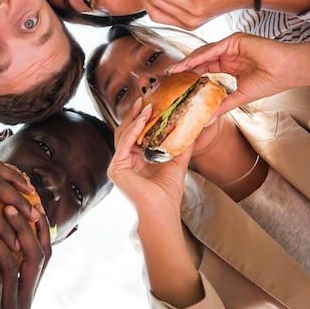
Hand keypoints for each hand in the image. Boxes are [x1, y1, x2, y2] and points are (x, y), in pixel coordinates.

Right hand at [108, 100, 191, 215]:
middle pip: (127, 131)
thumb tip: (194, 127)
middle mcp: (124, 161)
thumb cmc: (168, 192)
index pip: (136, 134)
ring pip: (123, 134)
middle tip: (146, 98)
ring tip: (147, 106)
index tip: (151, 103)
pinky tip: (142, 120)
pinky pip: (123, 144)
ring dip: (135, 119)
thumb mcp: (177, 161)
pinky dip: (133, 130)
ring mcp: (118, 165)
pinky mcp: (115, 168)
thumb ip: (183, 144)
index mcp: (135, 160)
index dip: (142, 118)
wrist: (162, 209)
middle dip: (136, 114)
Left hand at [169, 32, 296, 116]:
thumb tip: (207, 119)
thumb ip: (222, 105)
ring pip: (204, 52)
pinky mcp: (235, 40)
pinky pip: (213, 48)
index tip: (177, 84)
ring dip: (189, 61)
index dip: (191, 75)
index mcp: (230, 65)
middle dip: (185, 68)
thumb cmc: (271, 81)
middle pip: (201, 59)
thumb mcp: (240, 96)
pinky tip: (189, 64)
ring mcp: (231, 45)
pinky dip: (200, 56)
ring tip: (175, 71)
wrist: (288, 71)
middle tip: (169, 76)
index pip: (205, 69)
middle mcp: (229, 54)